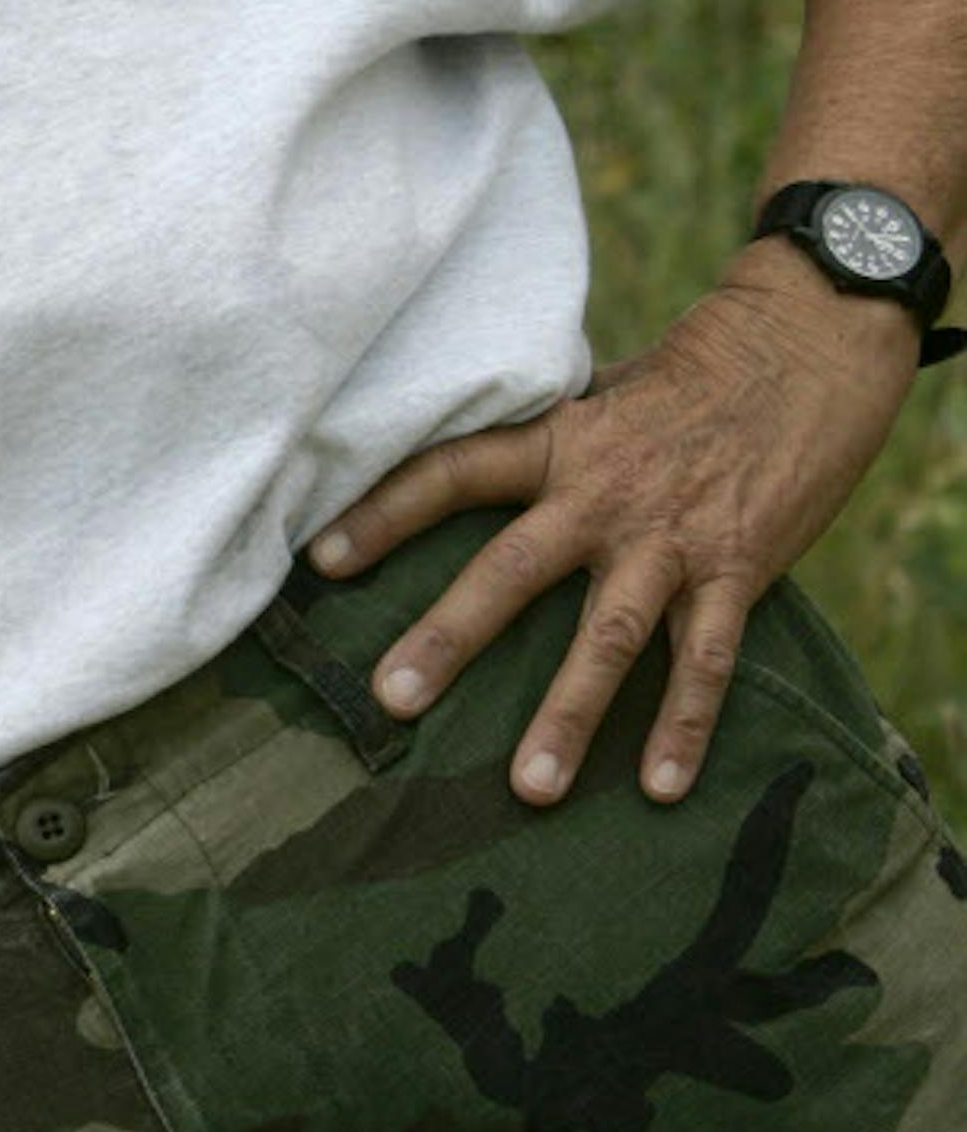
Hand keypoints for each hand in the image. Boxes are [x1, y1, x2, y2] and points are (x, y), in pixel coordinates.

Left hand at [307, 245, 918, 806]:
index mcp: (561, 440)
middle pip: (511, 569)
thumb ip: (542, 440)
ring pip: (608, 636)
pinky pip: (706, 659)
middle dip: (449, 636)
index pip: (453, 472)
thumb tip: (459, 466)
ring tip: (528, 790)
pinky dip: (684, 724)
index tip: (321, 559)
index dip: (384, 512)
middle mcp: (605, 493)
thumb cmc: (691, 372)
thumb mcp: (601, 392)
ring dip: (568, 716)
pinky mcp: (740, 568)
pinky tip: (663, 787)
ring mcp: (673, 537)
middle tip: (391, 699)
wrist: (811, 341)